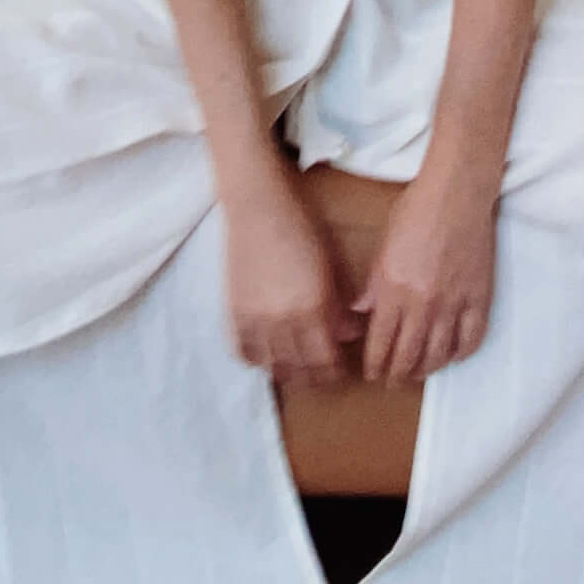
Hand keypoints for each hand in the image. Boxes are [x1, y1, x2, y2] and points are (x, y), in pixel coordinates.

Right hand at [224, 187, 360, 388]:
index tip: (342, 369)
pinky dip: (257, 360)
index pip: (327, 361)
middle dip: (317, 377)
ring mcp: (255, 320)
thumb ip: (340, 305)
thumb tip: (349, 334)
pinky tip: (268, 355)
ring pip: (273, 367)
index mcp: (314, 308)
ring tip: (298, 369)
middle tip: (324, 374)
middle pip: (302, 370)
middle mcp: (284, 321)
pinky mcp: (234, 313)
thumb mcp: (332, 265)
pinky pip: (244, 353)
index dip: (336, 371)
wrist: (258, 206)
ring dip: (289, 374)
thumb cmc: (302, 227)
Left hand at [354, 163, 496, 386]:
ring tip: (418, 373)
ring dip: (426, 369)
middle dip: (397, 374)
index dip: (375, 364)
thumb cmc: (415, 212)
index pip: (382, 343)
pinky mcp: (479, 298)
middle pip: (409, 355)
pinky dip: (461, 353)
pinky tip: (453, 356)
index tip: (372, 373)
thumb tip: (359, 313)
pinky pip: (471, 338)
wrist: (457, 194)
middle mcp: (423, 304)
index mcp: (394, 291)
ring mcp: (454, 303)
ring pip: (439, 353)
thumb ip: (372, 286)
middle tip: (393, 381)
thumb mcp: (382, 248)